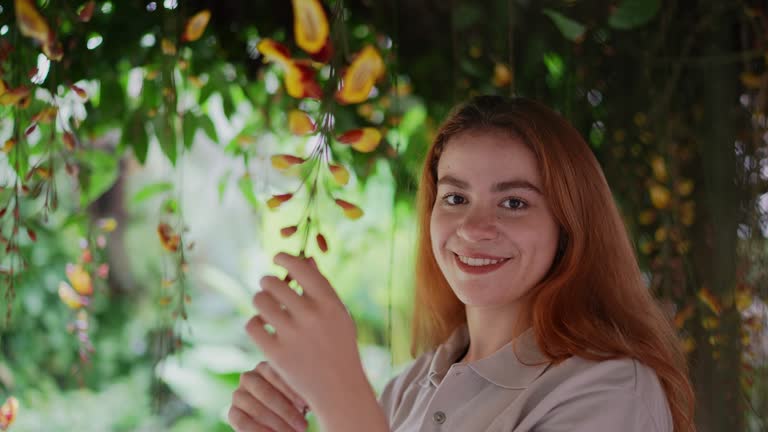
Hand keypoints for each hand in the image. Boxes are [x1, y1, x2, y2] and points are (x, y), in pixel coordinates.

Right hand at [228, 361, 308, 431]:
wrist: (277, 418)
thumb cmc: (294, 402)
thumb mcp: (298, 395)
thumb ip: (301, 391)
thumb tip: (311, 400)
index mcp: (265, 367)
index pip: (276, 374)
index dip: (292, 390)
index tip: (306, 405)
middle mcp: (249, 377)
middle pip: (265, 392)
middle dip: (286, 411)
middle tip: (303, 426)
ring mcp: (238, 394)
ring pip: (254, 407)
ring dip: (275, 423)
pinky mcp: (232, 412)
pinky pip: (242, 422)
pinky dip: (259, 430)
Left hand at [245, 252, 367, 411]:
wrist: (339, 388)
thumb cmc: (339, 345)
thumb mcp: (339, 314)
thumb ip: (322, 287)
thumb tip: (306, 258)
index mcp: (329, 302)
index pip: (300, 268)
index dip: (284, 258)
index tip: (277, 258)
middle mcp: (311, 315)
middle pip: (274, 283)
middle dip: (268, 282)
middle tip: (268, 286)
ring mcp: (293, 335)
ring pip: (260, 301)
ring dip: (259, 300)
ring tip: (264, 305)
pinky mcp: (276, 353)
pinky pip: (252, 325)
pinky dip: (254, 323)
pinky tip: (261, 325)